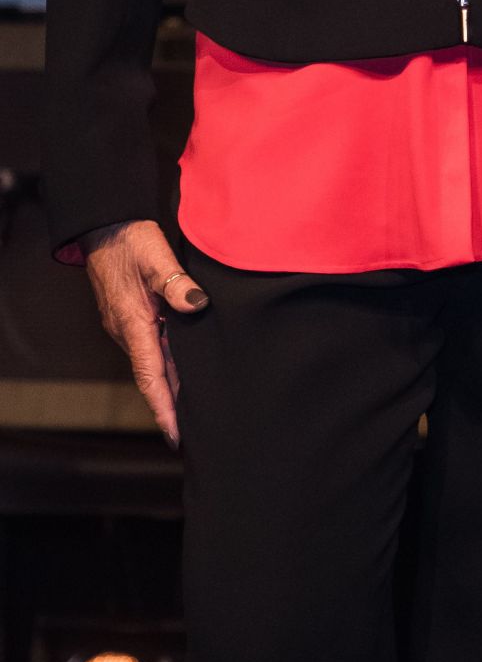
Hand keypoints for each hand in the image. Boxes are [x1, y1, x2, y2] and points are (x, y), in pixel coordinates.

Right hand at [82, 219, 208, 444]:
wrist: (105, 226)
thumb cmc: (130, 240)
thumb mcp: (157, 257)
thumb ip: (177, 282)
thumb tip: (196, 304)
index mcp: (133, 323)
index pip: (151, 376)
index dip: (164, 408)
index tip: (176, 436)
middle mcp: (128, 331)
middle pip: (153, 377)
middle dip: (170, 407)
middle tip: (194, 432)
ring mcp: (129, 325)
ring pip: (154, 362)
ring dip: (171, 386)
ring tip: (194, 409)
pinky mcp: (133, 316)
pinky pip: (153, 347)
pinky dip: (169, 363)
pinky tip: (185, 369)